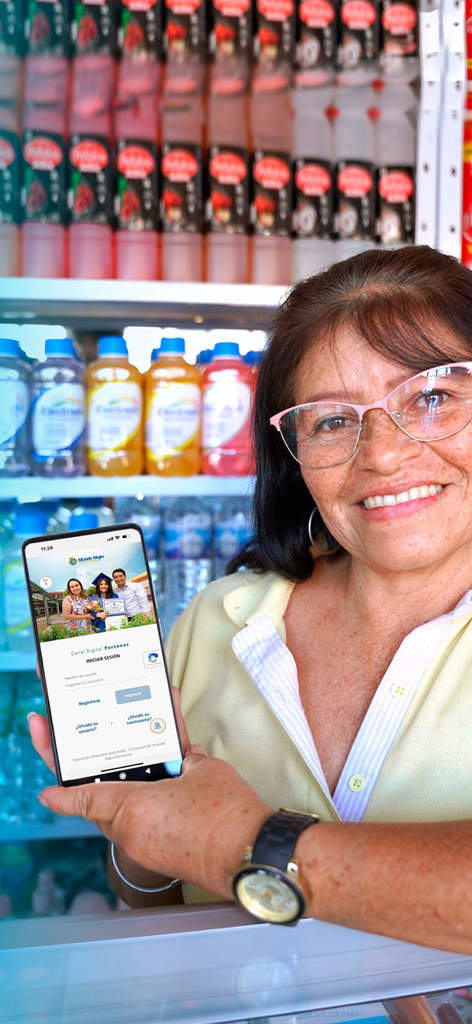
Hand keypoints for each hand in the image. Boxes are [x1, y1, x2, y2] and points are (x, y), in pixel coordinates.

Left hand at [28, 690, 270, 897]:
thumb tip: (181, 758)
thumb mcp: (203, 768)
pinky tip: (174, 782)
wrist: (253, 855)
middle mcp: (133, 833)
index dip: (62, 794)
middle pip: (104, 803)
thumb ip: (183, 757)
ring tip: (149, 761)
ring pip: (128, 814)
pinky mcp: (167, 856)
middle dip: (102, 780)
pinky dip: (154, 805)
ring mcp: (149, 849)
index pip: (84, 797)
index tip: (46, 792)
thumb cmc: (227, 812)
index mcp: (132, 809)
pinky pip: (148, 826)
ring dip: (133, 792)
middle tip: (105, 757)